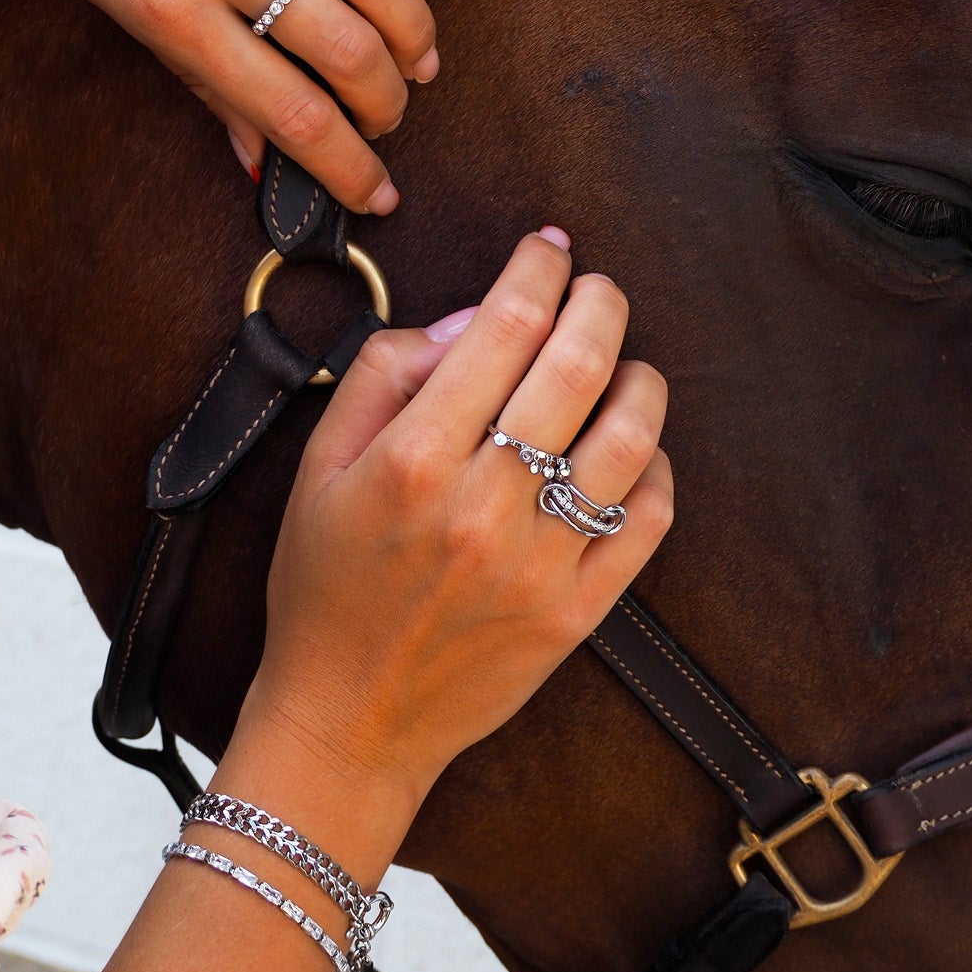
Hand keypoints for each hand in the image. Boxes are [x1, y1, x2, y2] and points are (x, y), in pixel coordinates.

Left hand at [0, 0, 461, 214]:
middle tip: (395, 115)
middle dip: (389, 102)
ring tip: (419, 56)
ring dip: (412, 28)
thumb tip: (251, 146)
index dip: (348, 166)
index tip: (374, 191)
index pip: (290, 113)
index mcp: (164, 6)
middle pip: (347, 49)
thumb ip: (187, 69)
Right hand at [239, 230, 673, 822]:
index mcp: (412, 459)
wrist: (348, 721)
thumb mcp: (318, 466)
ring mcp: (539, 562)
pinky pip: (648, 516)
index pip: (505, 327)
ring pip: (630, 434)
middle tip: (597, 287)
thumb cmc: (323, 586)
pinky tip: (630, 450)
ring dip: (639, 377)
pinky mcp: (578, 612)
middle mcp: (482, 505)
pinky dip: (654, 466)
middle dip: (600, 302)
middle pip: (578, 364)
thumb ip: (384, 374)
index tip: (547, 250)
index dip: (538, 271)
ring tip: (622, 365)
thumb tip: (468, 321)